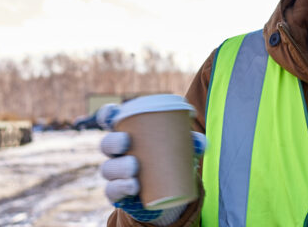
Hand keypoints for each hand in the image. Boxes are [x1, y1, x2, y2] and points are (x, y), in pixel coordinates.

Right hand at [97, 103, 206, 224]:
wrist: (168, 194)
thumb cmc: (171, 161)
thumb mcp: (182, 149)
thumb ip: (192, 143)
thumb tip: (201, 142)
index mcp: (129, 135)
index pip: (110, 121)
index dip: (107, 115)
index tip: (113, 114)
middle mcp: (117, 154)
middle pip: (106, 144)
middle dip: (113, 141)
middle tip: (127, 142)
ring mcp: (116, 174)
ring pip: (108, 168)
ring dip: (119, 167)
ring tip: (134, 167)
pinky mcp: (118, 193)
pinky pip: (112, 191)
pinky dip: (120, 188)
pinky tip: (131, 186)